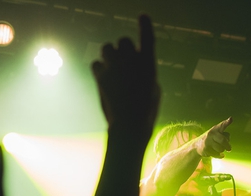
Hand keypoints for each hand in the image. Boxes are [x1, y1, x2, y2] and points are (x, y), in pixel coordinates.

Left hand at [91, 15, 159, 146]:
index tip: (143, 16)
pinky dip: (100, 69)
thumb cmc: (146, 111)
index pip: (147, 38)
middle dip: (124, 47)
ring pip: (107, 47)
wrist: (129, 125)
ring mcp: (114, 67)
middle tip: (125, 60)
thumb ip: (145, 72)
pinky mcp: (100, 76)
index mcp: (149, 64)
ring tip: (113, 67)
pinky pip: (96, 63)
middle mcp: (131, 61)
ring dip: (110, 54)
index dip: (145, 25)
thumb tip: (135, 67)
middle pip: (123, 40)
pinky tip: (104, 78)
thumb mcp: (154, 89)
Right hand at [196, 117, 232, 157]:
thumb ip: (225, 135)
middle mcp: (211, 133)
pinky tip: (218, 154)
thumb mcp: (217, 134)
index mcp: (216, 129)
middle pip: (223, 140)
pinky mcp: (206, 149)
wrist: (197, 145)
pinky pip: (216, 154)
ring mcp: (208, 141)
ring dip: (222, 151)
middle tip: (229, 149)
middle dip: (227, 146)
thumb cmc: (211, 139)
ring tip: (219, 149)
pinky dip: (219, 155)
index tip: (231, 119)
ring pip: (220, 149)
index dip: (227, 122)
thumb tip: (228, 140)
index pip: (222, 125)